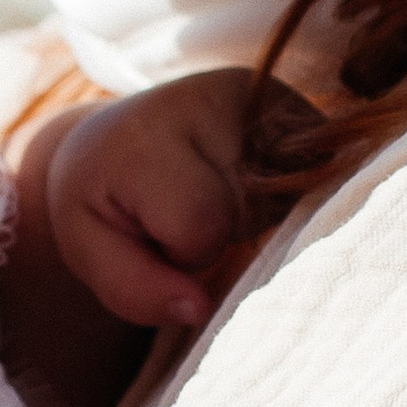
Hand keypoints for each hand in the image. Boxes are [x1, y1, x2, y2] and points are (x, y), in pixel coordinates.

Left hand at [42, 70, 289, 333]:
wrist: (117, 139)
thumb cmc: (104, 204)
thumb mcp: (90, 252)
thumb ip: (134, 290)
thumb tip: (198, 309)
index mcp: (149, 134)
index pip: (202, 226)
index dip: (184, 250)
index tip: (160, 229)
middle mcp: (214, 98)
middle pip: (251, 215)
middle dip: (224, 234)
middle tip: (186, 208)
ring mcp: (267, 97)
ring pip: (293, 200)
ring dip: (258, 216)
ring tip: (215, 192)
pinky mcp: (300, 105)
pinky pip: (317, 179)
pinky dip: (284, 197)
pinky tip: (250, 184)